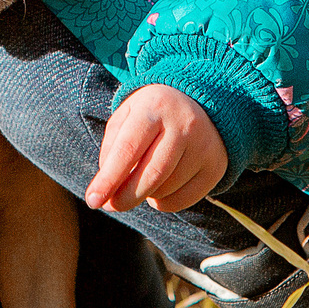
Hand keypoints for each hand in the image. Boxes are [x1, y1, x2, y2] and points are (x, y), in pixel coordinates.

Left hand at [87, 85, 226, 213]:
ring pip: (165, 189)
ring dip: (145, 195)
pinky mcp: (215, 166)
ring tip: (142, 180)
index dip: (109, 179)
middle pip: (151, 174)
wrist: (200, 102)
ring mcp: (204, 146)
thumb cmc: (151, 114)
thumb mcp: (126, 118)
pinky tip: (160, 187)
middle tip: (111, 205)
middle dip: (125, 196)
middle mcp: (184, 124)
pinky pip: (182, 200)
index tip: (92, 200)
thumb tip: (105, 192)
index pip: (128, 149)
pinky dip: (163, 202)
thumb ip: (111, 151)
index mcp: (155, 107)